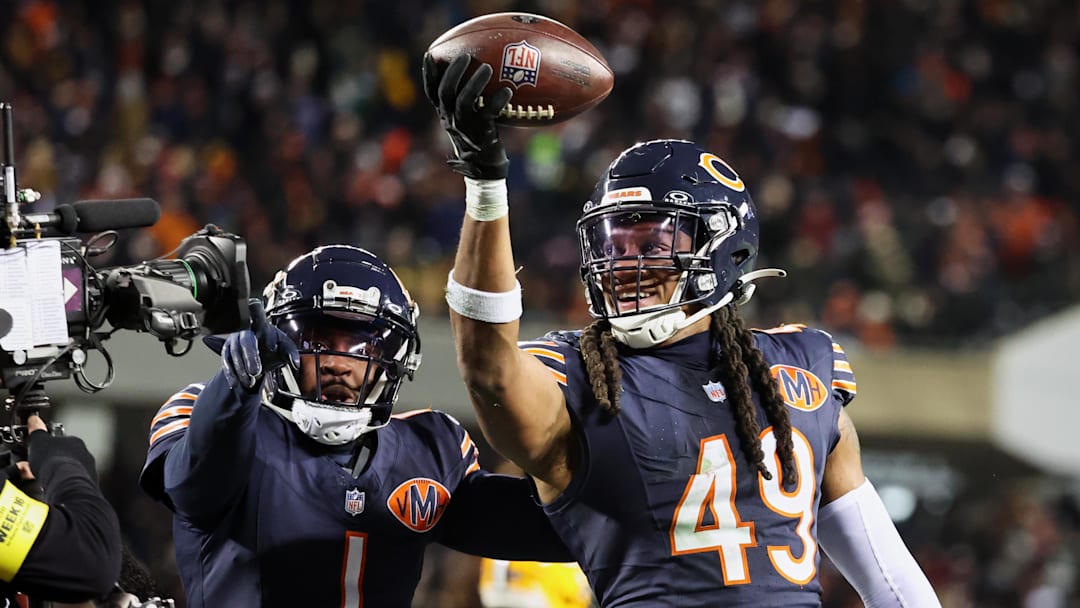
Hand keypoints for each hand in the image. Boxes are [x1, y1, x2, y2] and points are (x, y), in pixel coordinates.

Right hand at [27, 414, 96, 480]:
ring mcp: (86, 469)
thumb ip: (36, 430)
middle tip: (38, 467)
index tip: (39, 453)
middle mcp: (84, 453)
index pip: (60, 441)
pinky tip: (51, 484)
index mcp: (74, 441)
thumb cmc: (54, 460)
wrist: (64, 482)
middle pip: (64, 456)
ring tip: (44, 477)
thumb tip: (34, 420)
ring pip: (68, 469)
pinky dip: (61, 482)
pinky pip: (70, 480)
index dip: (47, 448)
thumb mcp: (38, 440)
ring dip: (56, 472)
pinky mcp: (84, 483)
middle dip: (50, 461)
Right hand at [203, 299, 299, 391]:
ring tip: (249, 381)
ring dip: (241, 369)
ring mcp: (234, 342)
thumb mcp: (285, 350)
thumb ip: (291, 354)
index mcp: (262, 326)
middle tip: (255, 371)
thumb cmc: (274, 349)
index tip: (253, 303)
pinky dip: (232, 374)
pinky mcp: (226, 353)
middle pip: (245, 340)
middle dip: (249, 356)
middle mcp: (246, 332)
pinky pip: (226, 363)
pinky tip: (237, 383)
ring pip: (234, 353)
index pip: (258, 316)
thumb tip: (295, 363)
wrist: (261, 359)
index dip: (255, 310)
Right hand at [423, 52, 512, 179]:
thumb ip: (469, 100)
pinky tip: (508, 92)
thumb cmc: (479, 136)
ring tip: (487, 68)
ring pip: (464, 101)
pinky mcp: (481, 134)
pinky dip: (498, 101)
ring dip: (475, 82)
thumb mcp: (468, 118)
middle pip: (445, 92)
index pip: (431, 92)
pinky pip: (488, 114)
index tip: (430, 54)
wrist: (485, 168)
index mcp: (445, 114)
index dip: (428, 74)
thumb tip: (482, 70)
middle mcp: (450, 120)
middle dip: (453, 72)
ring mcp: (465, 128)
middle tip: (465, 56)